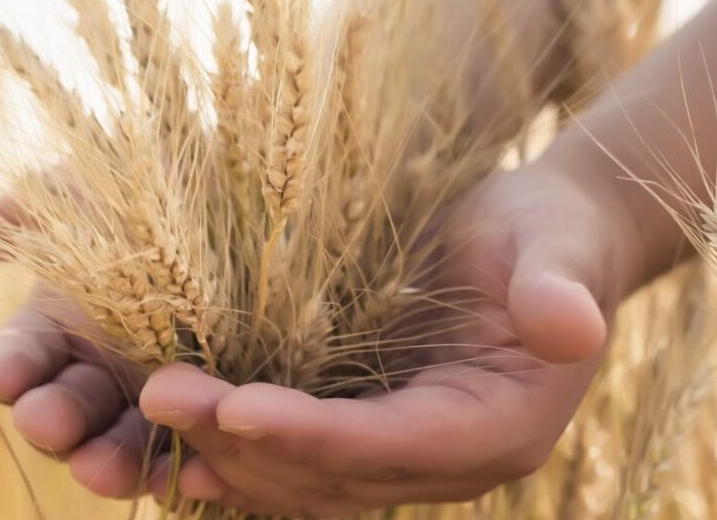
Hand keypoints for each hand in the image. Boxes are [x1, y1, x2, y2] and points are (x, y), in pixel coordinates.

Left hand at [0, 159, 641, 514]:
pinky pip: (298, 453)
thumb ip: (560, 291)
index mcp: (497, 427)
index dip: (317, 437)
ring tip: (148, 417)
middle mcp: (446, 456)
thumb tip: (569, 325)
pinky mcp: (372, 421)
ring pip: (306, 479)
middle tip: (163, 398)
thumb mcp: (560, 250)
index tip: (236, 408)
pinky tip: (175, 426)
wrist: (542, 241)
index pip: (394, 448)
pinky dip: (239, 446)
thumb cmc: (550, 237)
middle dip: (248, 447)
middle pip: (335, 477)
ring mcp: (406, 448)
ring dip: (227, 454)